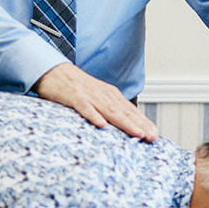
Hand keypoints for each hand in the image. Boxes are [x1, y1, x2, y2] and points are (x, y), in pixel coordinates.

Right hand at [33, 63, 158, 141]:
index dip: (143, 123)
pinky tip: (101, 125)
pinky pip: (85, 107)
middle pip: (124, 112)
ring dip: (125, 122)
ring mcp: (90, 95)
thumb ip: (108, 110)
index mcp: (110, 95)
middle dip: (140, 125)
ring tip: (137, 133)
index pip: (130, 111)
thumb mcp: (96, 97)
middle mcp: (103, 95)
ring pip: (110, 111)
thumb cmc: (76, 87)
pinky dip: (94, 115)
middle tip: (152, 137)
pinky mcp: (75, 97)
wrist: (54, 71)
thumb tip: (121, 126)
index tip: (154, 135)